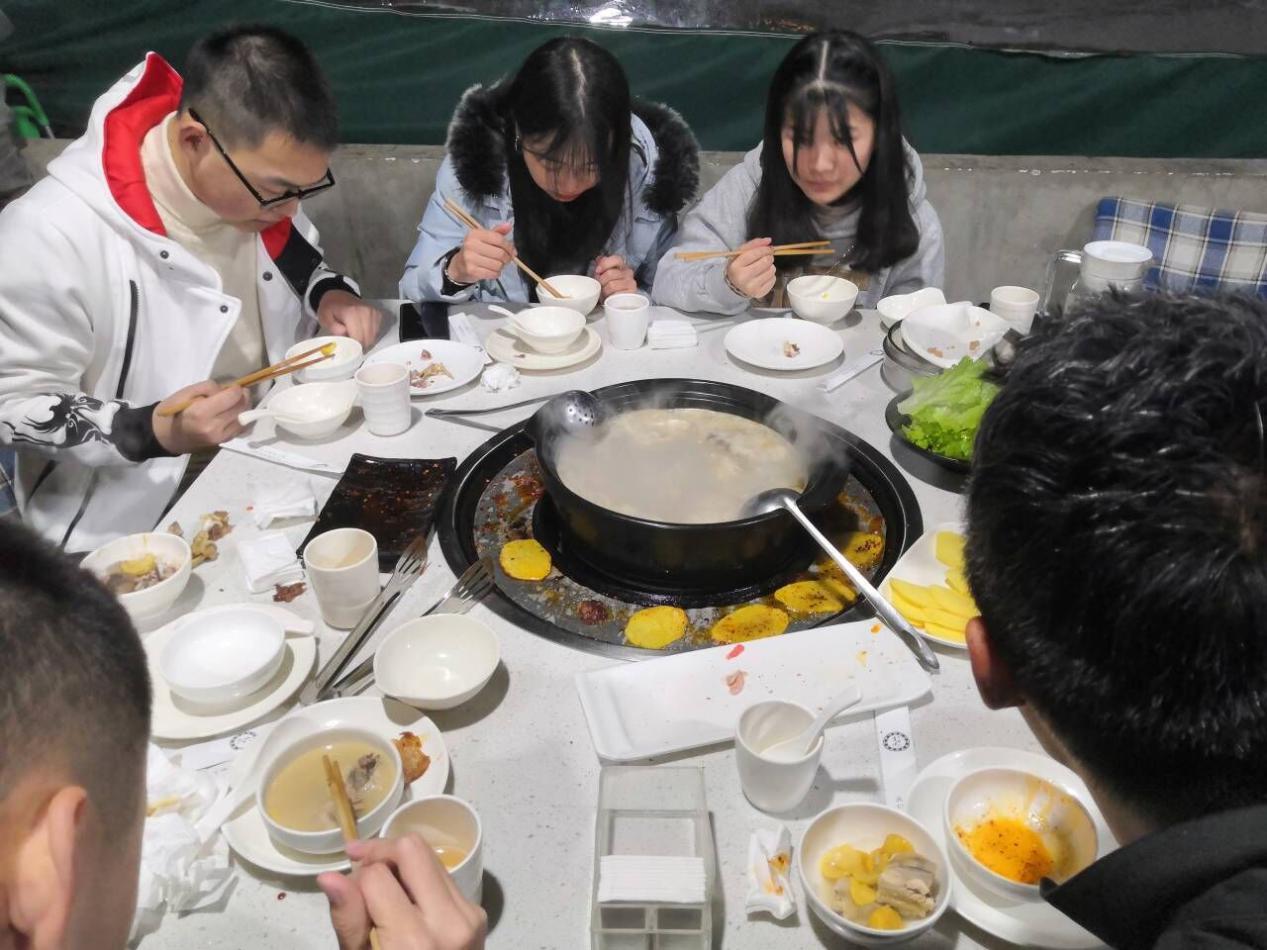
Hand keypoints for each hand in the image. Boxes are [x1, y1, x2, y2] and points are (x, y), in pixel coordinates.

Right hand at [152, 381, 247, 454]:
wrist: (167, 436)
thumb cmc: (173, 411)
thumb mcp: (186, 392)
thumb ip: (209, 388)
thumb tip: (229, 389)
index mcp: (200, 413)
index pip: (232, 397)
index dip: (236, 389)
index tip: (233, 385)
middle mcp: (214, 428)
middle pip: (241, 408)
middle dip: (243, 396)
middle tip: (238, 391)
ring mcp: (220, 438)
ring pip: (245, 419)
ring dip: (245, 407)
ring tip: (237, 401)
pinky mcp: (224, 442)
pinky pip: (241, 428)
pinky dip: (242, 418)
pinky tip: (234, 412)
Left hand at [318, 290, 381, 349]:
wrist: (338, 296)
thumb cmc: (330, 308)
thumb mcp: (325, 318)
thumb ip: (334, 329)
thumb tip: (345, 336)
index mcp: (352, 313)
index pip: (358, 339)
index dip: (353, 348)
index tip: (347, 349)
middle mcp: (365, 312)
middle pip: (367, 339)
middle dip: (359, 346)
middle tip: (350, 345)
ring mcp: (373, 313)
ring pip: (373, 337)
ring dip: (365, 341)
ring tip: (354, 337)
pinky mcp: (378, 315)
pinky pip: (377, 332)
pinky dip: (369, 335)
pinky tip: (361, 332)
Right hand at [318, 835, 486, 949]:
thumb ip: (349, 921)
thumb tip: (329, 876)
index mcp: (414, 942)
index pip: (377, 876)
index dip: (355, 880)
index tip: (349, 897)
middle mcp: (449, 921)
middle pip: (411, 848)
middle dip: (381, 853)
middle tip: (360, 869)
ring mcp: (469, 915)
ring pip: (429, 856)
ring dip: (402, 864)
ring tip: (381, 887)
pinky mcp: (477, 912)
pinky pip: (443, 875)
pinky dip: (420, 878)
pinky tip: (406, 899)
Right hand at [449, 223, 514, 284]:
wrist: (460, 264)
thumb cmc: (475, 249)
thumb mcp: (484, 238)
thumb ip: (497, 232)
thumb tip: (508, 225)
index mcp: (475, 234)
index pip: (499, 239)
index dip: (509, 247)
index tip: (513, 251)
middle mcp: (471, 244)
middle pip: (500, 253)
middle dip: (507, 258)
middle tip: (506, 259)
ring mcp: (470, 258)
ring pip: (498, 265)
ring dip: (501, 266)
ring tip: (497, 264)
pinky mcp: (472, 270)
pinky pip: (492, 273)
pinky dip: (496, 273)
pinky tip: (492, 270)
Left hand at [594, 255, 636, 299]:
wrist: (613, 304)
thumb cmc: (607, 288)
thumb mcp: (601, 275)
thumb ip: (601, 265)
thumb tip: (599, 259)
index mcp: (621, 266)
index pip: (616, 259)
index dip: (605, 264)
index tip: (597, 271)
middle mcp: (628, 273)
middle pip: (610, 273)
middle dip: (601, 281)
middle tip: (600, 286)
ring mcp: (631, 283)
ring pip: (612, 285)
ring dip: (605, 290)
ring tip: (604, 293)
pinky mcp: (631, 294)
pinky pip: (616, 294)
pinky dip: (610, 297)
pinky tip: (610, 298)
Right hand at [724, 237, 775, 298]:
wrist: (734, 286)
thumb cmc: (738, 267)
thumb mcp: (740, 254)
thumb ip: (754, 245)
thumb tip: (768, 240)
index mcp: (736, 266)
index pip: (754, 253)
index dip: (764, 249)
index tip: (769, 248)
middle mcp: (743, 278)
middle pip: (765, 262)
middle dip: (769, 257)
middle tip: (767, 258)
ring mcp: (751, 287)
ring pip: (771, 271)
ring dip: (770, 266)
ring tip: (764, 268)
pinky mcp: (759, 293)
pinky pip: (773, 280)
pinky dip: (771, 276)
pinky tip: (764, 276)